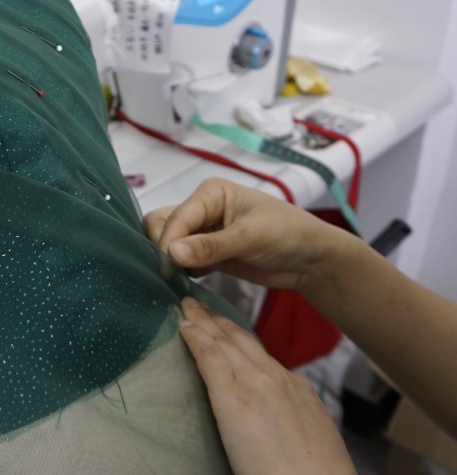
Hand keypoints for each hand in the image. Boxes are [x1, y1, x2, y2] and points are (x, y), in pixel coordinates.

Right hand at [144, 178, 345, 290]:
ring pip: (167, 244)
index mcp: (210, 193)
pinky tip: (193, 280)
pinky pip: (181, 261)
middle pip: (161, 225)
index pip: (174, 217)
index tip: (171, 267)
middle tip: (174, 273)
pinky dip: (181, 272)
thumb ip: (210, 246)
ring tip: (182, 278)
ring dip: (170, 261)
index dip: (169, 241)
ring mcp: (203, 232)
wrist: (313, 260)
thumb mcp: (250, 237)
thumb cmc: (289, 235)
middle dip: (163, 248)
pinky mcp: (206, 254)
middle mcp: (201, 209)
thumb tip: (172, 253)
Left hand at [179, 297, 378, 474]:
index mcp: (301, 394)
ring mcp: (258, 386)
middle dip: (220, 321)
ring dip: (205, 322)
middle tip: (200, 304)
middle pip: (244, 342)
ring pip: (226, 343)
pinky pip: (210, 357)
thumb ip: (293, 429)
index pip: (264, 358)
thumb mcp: (312, 446)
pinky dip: (197, 337)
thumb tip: (281, 432)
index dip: (241, 340)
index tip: (226, 327)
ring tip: (187, 306)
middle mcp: (280, 381)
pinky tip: (183, 325)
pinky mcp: (234, 397)